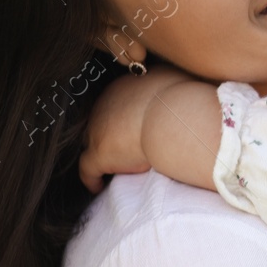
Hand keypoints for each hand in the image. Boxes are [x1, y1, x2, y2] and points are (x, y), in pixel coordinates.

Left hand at [78, 65, 190, 192]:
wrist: (173, 117)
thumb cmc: (180, 98)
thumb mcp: (169, 79)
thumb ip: (160, 84)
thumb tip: (166, 89)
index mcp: (120, 88)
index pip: (115, 104)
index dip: (123, 117)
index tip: (134, 129)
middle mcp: (103, 106)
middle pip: (99, 122)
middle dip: (108, 133)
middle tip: (124, 148)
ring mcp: (97, 130)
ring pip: (90, 143)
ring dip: (101, 153)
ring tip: (111, 168)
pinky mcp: (99, 155)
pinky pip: (87, 171)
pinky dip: (92, 179)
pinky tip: (98, 187)